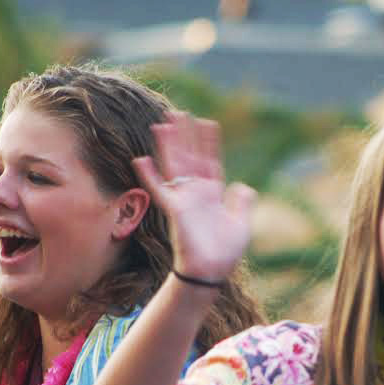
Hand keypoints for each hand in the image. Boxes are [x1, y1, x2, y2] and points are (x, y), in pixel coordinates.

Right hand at [132, 111, 254, 281]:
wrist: (212, 271)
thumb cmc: (225, 252)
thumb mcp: (242, 223)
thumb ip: (242, 203)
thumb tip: (243, 186)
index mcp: (213, 195)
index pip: (210, 162)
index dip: (209, 144)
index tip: (208, 122)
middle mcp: (196, 194)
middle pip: (189, 158)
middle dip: (185, 136)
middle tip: (179, 113)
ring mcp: (184, 200)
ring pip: (174, 166)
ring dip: (169, 146)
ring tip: (163, 124)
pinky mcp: (175, 210)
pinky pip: (160, 190)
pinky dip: (150, 176)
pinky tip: (141, 159)